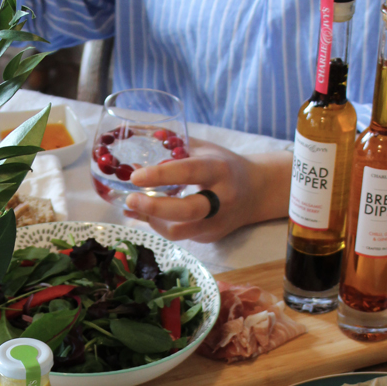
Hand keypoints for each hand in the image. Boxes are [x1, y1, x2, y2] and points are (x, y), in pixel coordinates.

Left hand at [124, 139, 291, 242]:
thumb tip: (135, 154)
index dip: (159, 176)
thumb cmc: (223, 164)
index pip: (189, 172)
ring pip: (179, 232)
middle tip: (130, 199)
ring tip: (135, 205)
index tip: (135, 176)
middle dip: (153, 207)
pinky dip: (157, 225)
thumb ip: (172, 148)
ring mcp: (217, 222)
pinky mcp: (210, 236)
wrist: (256, 191)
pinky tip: (146, 212)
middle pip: (186, 211)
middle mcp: (222, 199)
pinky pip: (179, 235)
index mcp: (219, 169)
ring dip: (151, 220)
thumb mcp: (203, 149)